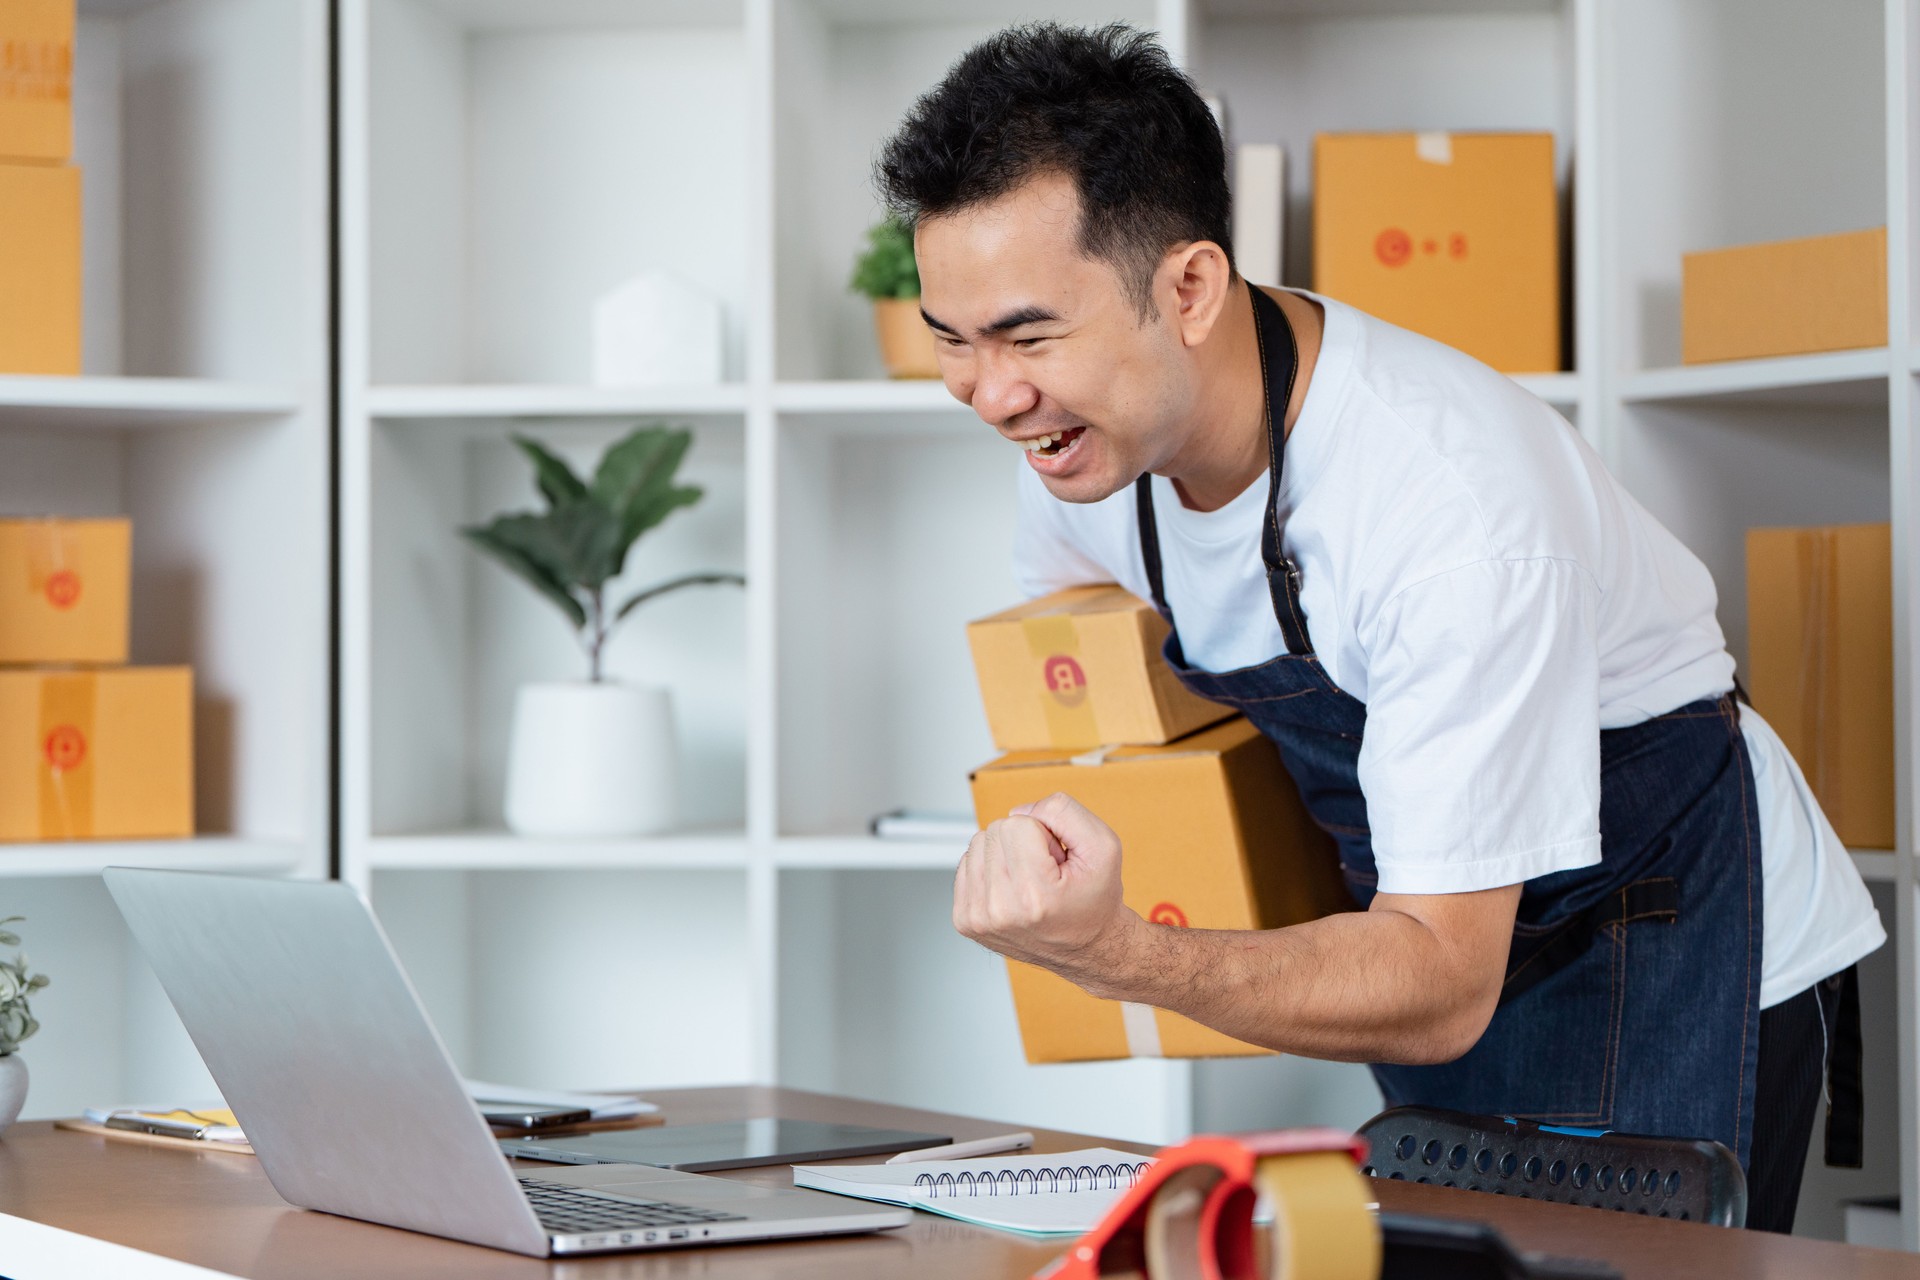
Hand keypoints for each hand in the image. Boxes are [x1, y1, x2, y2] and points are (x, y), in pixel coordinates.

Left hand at [951, 792, 1140, 980]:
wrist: (1087, 948)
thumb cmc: (1095, 899)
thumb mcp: (1103, 845)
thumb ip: (1063, 811)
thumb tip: (1018, 811)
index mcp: (1035, 895)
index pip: (1017, 823)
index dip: (1043, 834)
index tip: (1057, 863)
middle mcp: (1000, 911)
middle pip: (995, 831)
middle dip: (1023, 844)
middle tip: (1045, 874)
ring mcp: (978, 919)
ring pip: (978, 845)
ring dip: (1005, 856)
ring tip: (1030, 883)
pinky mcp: (964, 921)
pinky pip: (967, 864)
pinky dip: (991, 870)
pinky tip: (1012, 890)